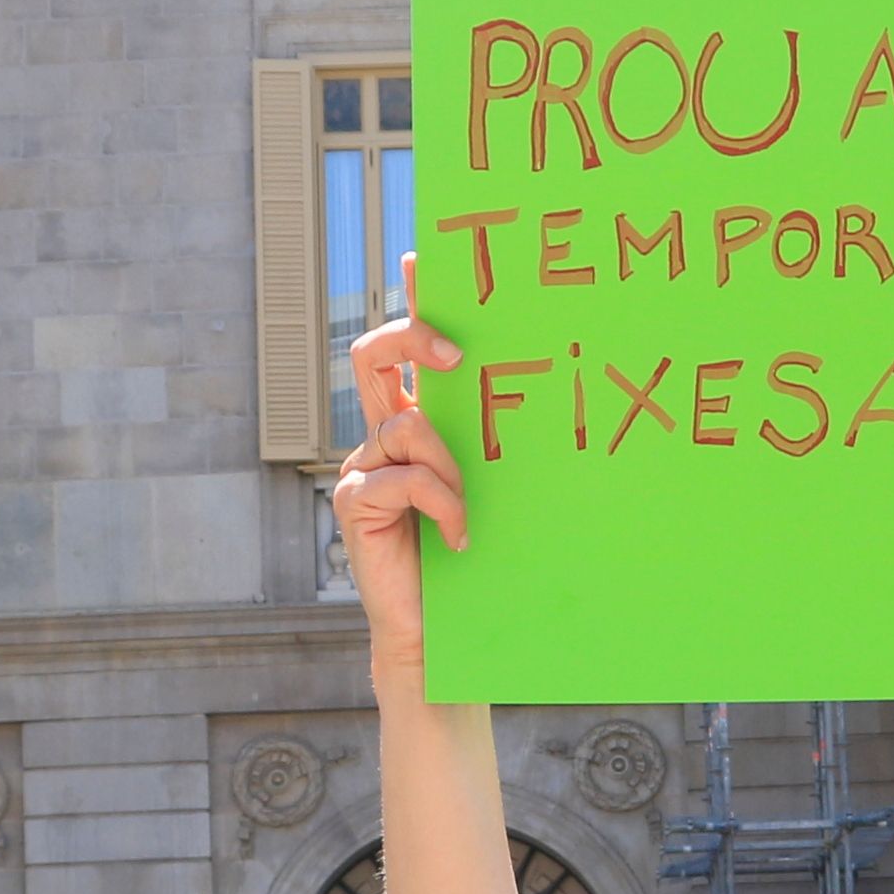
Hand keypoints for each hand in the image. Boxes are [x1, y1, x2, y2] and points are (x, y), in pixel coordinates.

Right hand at [337, 254, 470, 683]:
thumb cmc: (478, 558)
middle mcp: (383, 439)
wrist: (442, 633)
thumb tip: (536, 385)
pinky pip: (405, 477)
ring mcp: (365, 469)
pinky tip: (458, 538)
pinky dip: (442, 504)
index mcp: (417, 426)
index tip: (425, 260)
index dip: (411, 302)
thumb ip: (490, 441)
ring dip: (450, 467)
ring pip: (406, 426)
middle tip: (458, 352)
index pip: (406, 350)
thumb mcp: (492, 485)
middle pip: (374, 356)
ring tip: (469, 515)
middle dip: (413, 338)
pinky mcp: (357, 504)